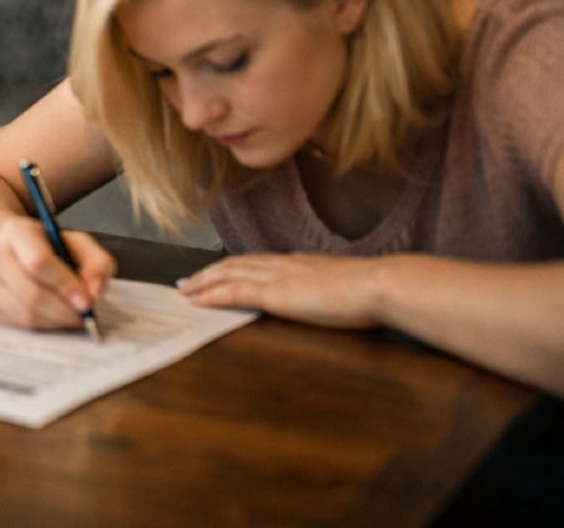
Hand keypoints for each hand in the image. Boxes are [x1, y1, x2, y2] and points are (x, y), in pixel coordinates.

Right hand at [0, 214, 115, 330]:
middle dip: (65, 310)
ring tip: (72, 315)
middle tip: (85, 315)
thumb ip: (97, 262)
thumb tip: (94, 291)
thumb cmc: (47, 246)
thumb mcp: (77, 243)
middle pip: (32, 293)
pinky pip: (18, 323)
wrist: (10, 247)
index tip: (87, 301)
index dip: (65, 285)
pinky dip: (43, 325)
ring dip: (56, 321)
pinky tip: (53, 315)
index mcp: (16, 231)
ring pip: (25, 314)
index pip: (38, 262)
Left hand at [178, 253, 381, 328]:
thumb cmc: (370, 291)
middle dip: (208, 273)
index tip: (216, 272)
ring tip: (185, 290)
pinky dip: (212, 295)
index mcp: (297, 263)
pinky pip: (234, 292)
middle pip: (234, 264)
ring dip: (202, 282)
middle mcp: (282, 264)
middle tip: (187, 282)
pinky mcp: (275, 294)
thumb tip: (318, 288)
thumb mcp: (341, 285)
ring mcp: (276, 277)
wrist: (378, 285)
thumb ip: (324, 285)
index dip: (232, 267)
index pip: (255, 262)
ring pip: (227, 274)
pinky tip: (198, 301)